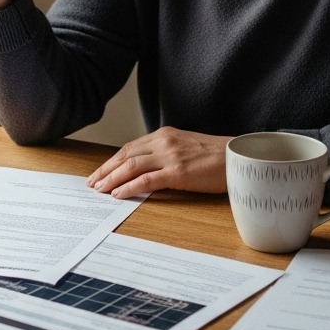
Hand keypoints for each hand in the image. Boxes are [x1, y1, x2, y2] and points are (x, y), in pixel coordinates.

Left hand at [86, 127, 229, 198]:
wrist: (239, 158)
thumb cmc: (216, 156)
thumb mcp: (185, 147)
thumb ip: (165, 153)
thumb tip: (146, 168)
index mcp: (164, 135)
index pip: (130, 148)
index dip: (112, 161)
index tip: (100, 171)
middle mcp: (163, 142)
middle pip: (125, 155)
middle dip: (105, 169)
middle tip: (91, 182)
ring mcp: (170, 156)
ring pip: (131, 166)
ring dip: (111, 178)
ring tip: (99, 189)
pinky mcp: (178, 172)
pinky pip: (147, 180)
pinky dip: (129, 187)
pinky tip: (118, 193)